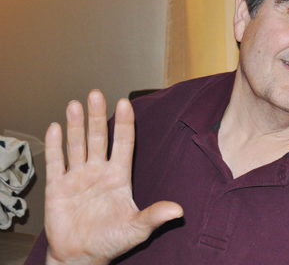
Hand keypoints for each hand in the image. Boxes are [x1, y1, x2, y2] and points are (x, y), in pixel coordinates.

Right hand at [44, 91, 182, 264]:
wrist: (81, 257)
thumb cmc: (111, 241)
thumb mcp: (136, 228)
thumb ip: (154, 216)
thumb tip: (179, 211)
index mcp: (119, 177)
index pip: (123, 143)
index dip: (124, 123)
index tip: (124, 103)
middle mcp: (98, 172)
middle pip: (97, 138)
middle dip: (96, 116)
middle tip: (96, 94)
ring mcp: (77, 178)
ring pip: (76, 145)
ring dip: (75, 126)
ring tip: (75, 105)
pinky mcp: (58, 187)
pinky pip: (56, 163)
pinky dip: (55, 146)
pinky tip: (55, 128)